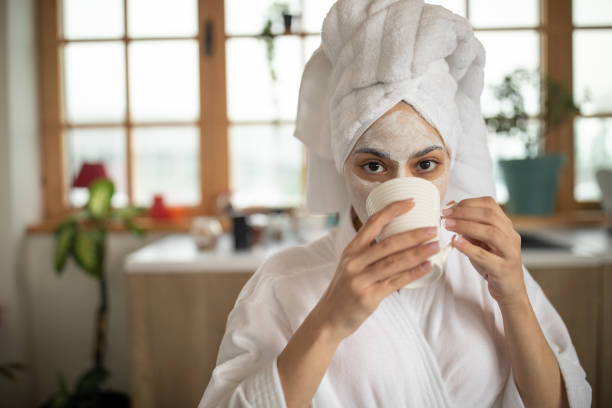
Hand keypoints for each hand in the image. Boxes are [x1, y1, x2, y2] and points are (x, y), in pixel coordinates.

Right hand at [313, 199, 439, 340]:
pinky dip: (413, 273)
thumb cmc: (344, 290)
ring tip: (435, 246)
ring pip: (394, 262)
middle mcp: (354, 262)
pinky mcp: (368, 297)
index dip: (392, 211)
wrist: (328, 319)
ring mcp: (360, 279)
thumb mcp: (350, 265)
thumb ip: (369, 253)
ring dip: (418, 253)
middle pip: (388, 243)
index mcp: (351, 250)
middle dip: (413, 235)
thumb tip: (400, 240)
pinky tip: (427, 267)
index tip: (411, 202)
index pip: (372, 223)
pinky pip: (395, 282)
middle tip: (433, 229)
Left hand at [442, 196, 525, 305]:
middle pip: (490, 215)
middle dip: (464, 212)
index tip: (448, 207)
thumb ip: (469, 227)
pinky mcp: (503, 269)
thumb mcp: (480, 242)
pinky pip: (485, 256)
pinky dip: (468, 247)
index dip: (468, 203)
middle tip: (445, 215)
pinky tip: (455, 242)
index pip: (490, 205)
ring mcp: (509, 253)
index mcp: (506, 226)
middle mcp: (511, 236)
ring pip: (491, 232)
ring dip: (465, 226)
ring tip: (447, 225)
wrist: (509, 290)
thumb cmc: (492, 263)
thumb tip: (450, 211)